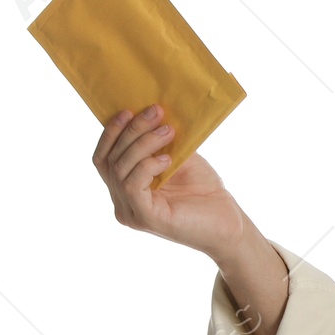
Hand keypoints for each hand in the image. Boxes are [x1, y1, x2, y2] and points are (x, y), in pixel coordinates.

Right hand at [93, 104, 248, 259]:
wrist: (230, 224)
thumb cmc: (206, 193)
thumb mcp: (179, 159)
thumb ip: (159, 143)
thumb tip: (149, 112)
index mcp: (126, 189)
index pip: (104, 158)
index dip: (112, 133)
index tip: (128, 109)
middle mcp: (123, 203)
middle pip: (111, 160)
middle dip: (132, 131)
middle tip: (155, 112)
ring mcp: (132, 212)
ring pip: (120, 169)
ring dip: (143, 144)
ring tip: (168, 132)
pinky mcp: (145, 218)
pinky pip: (132, 185)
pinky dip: (147, 166)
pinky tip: (168, 159)